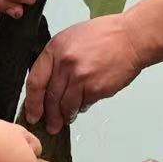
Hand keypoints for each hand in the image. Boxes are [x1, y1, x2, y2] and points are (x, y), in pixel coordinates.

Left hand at [23, 15, 145, 134]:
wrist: (131, 38)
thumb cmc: (104, 35)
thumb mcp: (71, 38)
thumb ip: (57, 59)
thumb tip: (47, 83)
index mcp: (55, 49)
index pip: (35, 81)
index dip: (32, 102)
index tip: (32, 114)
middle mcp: (65, 64)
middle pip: (49, 98)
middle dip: (48, 116)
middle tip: (49, 125)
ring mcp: (81, 78)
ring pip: (66, 106)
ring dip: (64, 116)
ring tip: (65, 120)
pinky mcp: (96, 89)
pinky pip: (83, 105)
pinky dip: (81, 108)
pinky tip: (82, 106)